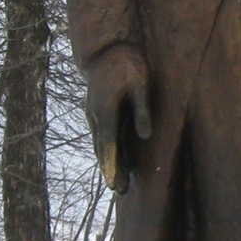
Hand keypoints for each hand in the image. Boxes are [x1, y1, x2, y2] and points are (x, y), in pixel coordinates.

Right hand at [85, 43, 153, 193]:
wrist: (108, 50)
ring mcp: (95, 115)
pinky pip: (105, 137)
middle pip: (103, 149)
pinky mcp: (100, 113)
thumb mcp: (140, 84)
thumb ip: (142, 110)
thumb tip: (145, 135)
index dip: (111, 164)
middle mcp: (96, 116)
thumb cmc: (128, 65)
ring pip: (102, 145)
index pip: (108, 143)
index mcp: (105, 110)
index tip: (113, 182)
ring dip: (109, 164)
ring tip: (119, 185)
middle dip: (111, 170)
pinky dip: (110, 152)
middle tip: (119, 190)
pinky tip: (119, 164)